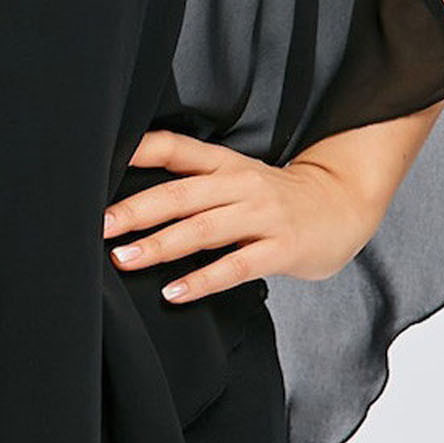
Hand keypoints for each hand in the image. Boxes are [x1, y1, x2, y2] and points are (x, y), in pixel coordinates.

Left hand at [101, 129, 384, 303]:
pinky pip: (236, 265)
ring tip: (124, 260)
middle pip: (181, 194)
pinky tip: (174, 293)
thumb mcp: (236, 178)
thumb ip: (194, 185)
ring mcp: (263, 216)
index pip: (177, 149)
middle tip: (100, 226)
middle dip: (136, 210)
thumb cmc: (276, 199)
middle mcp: (240, 185)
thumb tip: (132, 201)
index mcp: (225, 164)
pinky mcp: (282, 248)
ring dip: (161, 246)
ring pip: (203, 229)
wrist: (344, 206)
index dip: (139, 151)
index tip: (100, 162)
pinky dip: (202, 280)